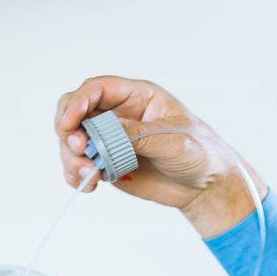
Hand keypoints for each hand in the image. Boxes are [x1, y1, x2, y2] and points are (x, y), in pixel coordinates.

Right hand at [53, 75, 267, 236]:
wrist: (207, 186)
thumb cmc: (201, 154)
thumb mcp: (175, 142)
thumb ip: (140, 136)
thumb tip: (107, 132)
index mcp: (137, 96)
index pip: (97, 89)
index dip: (78, 102)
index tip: (70, 123)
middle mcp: (119, 114)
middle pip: (76, 111)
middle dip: (69, 130)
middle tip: (80, 150)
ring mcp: (111, 140)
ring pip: (74, 140)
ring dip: (71, 157)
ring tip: (88, 176)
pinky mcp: (109, 163)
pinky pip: (82, 165)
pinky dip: (77, 175)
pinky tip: (87, 185)